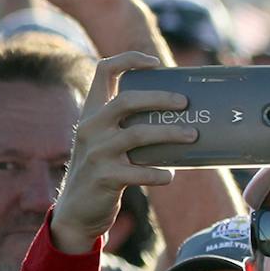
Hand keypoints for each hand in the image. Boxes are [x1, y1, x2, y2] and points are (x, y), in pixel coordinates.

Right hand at [52, 52, 196, 253]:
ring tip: (193, 135)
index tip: (155, 63)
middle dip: (160, 98)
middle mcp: (90, 127)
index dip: (129, 60)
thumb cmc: (104, 169)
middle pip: (127, 100)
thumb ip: (128, 125)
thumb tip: (180, 114)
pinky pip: (140, 172)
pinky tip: (170, 175)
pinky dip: (160, 173)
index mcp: (92, 112)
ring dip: (170, 133)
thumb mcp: (106, 141)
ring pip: (138, 134)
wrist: (76, 210)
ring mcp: (96, 152)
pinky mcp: (104, 177)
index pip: (104, 71)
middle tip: (186, 103)